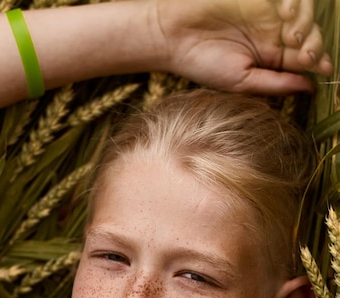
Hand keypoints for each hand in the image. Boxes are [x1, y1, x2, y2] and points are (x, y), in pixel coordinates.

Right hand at [151, 0, 331, 94]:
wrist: (175, 36)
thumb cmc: (203, 65)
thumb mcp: (242, 82)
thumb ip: (276, 84)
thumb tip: (310, 88)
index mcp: (269, 60)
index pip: (302, 60)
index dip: (318, 61)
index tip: (325, 67)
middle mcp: (272, 36)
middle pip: (309, 35)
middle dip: (315, 44)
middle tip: (303, 53)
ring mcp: (267, 13)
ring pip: (304, 14)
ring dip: (307, 23)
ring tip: (292, 34)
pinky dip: (295, 3)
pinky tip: (286, 12)